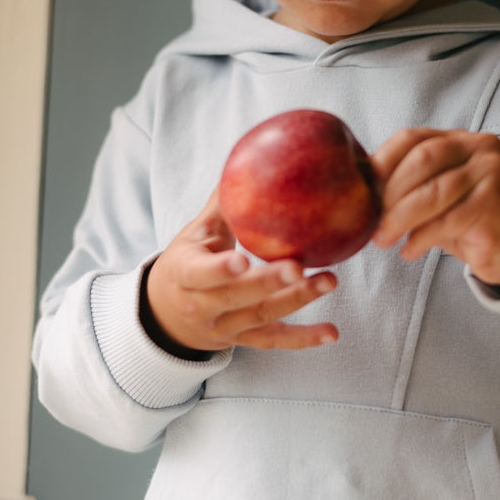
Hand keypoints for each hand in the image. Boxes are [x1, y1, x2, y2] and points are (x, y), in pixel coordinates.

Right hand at [145, 190, 337, 352]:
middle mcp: (203, 306)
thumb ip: (222, 204)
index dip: (220, 270)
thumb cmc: (187, 261)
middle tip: (299, 266)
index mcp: (186, 274)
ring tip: (329, 281)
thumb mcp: (195, 233)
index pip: (200, 274)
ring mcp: (225, 327)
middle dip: (269, 283)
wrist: (167, 315)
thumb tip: (246, 158)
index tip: (242, 260)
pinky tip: (332, 333)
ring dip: (297, 300)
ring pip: (261, 317)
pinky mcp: (244, 340)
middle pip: (237, 297)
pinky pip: (275, 341)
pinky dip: (304, 338)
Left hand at [371, 128, 499, 287]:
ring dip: (401, 218)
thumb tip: (360, 189)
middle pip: (423, 161)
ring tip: (384, 239)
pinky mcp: (495, 205)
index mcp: (459, 139)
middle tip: (371, 221)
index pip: (412, 138)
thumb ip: (410, 184)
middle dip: (390, 192)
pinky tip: (410, 250)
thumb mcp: (438, 193)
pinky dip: (422, 237)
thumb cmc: (468, 218)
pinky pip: (449, 220)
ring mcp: (491, 174)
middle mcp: (479, 149)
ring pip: (435, 192)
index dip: (383, 160)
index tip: (361, 186)